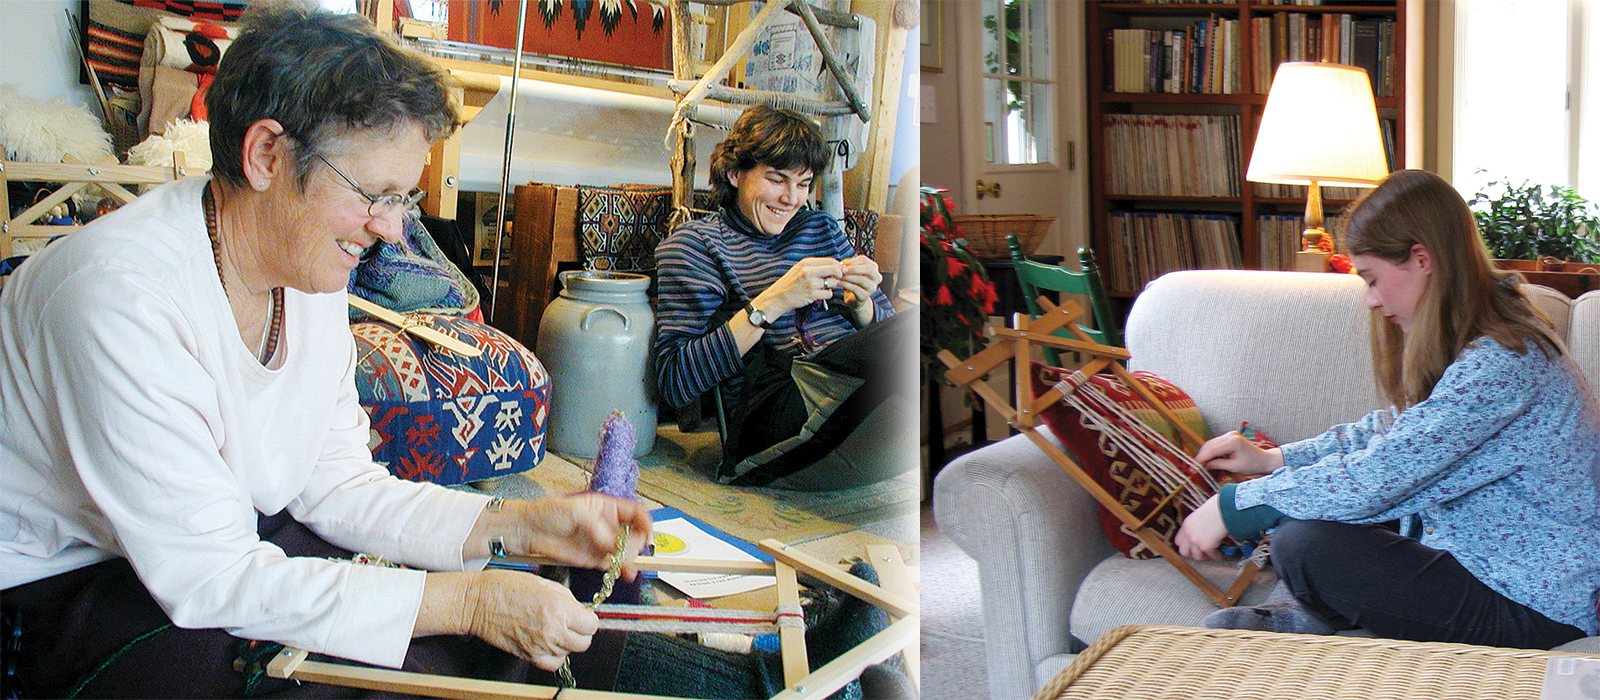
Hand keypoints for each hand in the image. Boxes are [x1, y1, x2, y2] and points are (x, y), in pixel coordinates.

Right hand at [467, 569, 598, 670]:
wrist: (478, 602)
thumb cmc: (505, 587)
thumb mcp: (543, 583)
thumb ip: (566, 598)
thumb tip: (580, 609)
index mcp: (558, 608)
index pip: (592, 624)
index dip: (588, 618)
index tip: (582, 614)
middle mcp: (552, 629)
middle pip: (584, 642)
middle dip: (581, 631)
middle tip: (571, 622)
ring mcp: (541, 645)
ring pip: (570, 652)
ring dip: (567, 642)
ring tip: (555, 629)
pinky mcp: (529, 656)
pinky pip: (553, 663)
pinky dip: (555, 655)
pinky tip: (549, 642)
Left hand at [522, 493, 652, 580]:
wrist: (529, 531)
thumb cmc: (549, 512)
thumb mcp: (576, 512)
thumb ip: (597, 527)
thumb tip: (612, 544)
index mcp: (607, 507)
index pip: (635, 512)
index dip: (645, 522)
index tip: (647, 532)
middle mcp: (608, 525)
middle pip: (635, 534)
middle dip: (636, 542)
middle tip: (628, 549)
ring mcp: (603, 543)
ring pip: (627, 552)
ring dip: (630, 558)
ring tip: (625, 564)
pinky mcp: (595, 559)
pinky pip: (614, 565)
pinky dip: (622, 570)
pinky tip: (626, 573)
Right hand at [753, 257, 844, 316]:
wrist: (778, 297)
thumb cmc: (790, 284)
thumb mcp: (800, 269)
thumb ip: (815, 266)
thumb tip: (834, 266)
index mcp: (806, 263)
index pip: (830, 260)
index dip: (837, 266)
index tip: (837, 272)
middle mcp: (808, 271)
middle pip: (835, 269)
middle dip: (838, 275)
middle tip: (835, 279)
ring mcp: (810, 283)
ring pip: (833, 282)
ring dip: (831, 286)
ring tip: (822, 288)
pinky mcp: (811, 294)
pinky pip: (829, 294)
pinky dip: (826, 295)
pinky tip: (819, 295)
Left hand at [837, 255, 881, 321]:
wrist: (853, 297)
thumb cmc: (852, 280)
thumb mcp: (851, 270)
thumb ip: (848, 265)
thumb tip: (843, 264)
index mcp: (873, 268)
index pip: (864, 260)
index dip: (853, 261)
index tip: (842, 263)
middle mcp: (876, 277)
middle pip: (868, 269)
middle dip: (854, 269)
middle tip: (842, 270)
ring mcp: (872, 287)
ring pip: (861, 280)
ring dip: (848, 277)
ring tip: (839, 276)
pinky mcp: (865, 296)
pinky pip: (855, 289)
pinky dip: (845, 284)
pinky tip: (838, 283)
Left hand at [1174, 495, 1228, 560]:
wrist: (1225, 507)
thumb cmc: (1216, 508)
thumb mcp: (1200, 516)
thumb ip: (1196, 526)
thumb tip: (1202, 534)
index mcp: (1186, 525)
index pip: (1178, 541)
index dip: (1185, 546)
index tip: (1193, 547)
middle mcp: (1188, 534)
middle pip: (1184, 552)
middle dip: (1193, 554)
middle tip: (1202, 553)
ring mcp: (1196, 541)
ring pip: (1197, 557)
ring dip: (1206, 557)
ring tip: (1213, 555)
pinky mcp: (1206, 546)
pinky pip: (1212, 556)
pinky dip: (1218, 557)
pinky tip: (1222, 555)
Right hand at [1194, 431, 1282, 475]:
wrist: (1264, 459)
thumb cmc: (1252, 465)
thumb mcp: (1234, 467)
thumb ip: (1218, 465)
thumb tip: (1204, 466)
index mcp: (1233, 442)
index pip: (1212, 449)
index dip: (1201, 458)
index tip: (1193, 466)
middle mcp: (1230, 435)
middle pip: (1209, 445)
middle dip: (1201, 455)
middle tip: (1193, 466)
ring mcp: (1230, 434)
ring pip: (1211, 443)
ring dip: (1205, 453)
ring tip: (1199, 463)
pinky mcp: (1230, 436)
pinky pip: (1216, 443)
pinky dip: (1211, 450)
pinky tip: (1207, 458)